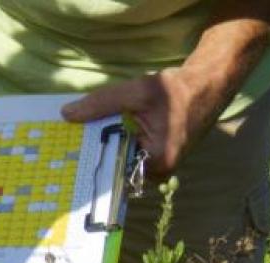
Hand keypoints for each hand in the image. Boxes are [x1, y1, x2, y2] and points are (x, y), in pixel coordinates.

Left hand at [61, 66, 229, 178]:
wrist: (206, 84)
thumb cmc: (177, 90)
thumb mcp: (136, 92)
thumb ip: (101, 104)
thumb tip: (67, 114)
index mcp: (157, 161)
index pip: (114, 169)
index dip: (89, 162)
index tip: (65, 157)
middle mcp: (159, 170)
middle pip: (116, 165)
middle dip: (94, 154)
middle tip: (63, 149)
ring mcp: (159, 164)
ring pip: (122, 158)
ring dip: (105, 146)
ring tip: (74, 142)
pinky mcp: (158, 155)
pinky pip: (130, 152)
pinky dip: (116, 142)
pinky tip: (97, 134)